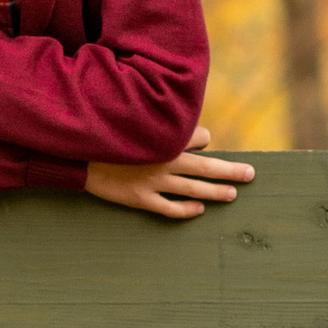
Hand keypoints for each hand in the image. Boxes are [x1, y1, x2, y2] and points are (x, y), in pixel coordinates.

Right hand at [85, 129, 258, 217]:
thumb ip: (157, 118)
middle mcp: (164, 160)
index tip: (204, 142)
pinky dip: (187, 210)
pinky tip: (199, 210)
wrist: (76, 153)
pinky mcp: (140, 199)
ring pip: (194, 189)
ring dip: (216, 192)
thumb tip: (184, 123)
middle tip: (251, 174)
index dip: (203, 139)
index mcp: (164, 137)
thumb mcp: (132, 117)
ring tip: (232, 194)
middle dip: (231, 171)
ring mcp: (153, 182)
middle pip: (206, 167)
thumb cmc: (105, 132)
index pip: (199, 137)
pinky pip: (170, 208)